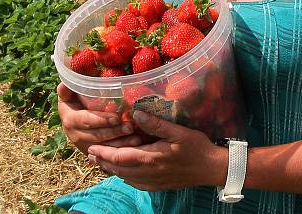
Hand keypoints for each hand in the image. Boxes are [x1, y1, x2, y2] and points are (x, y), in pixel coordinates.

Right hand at [57, 83, 142, 153]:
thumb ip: (67, 90)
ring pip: (104, 147)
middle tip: (130, 127)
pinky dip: (122, 149)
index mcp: (70, 120)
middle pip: (97, 136)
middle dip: (114, 132)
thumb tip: (64, 84)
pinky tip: (134, 144)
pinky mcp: (95, 153)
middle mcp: (76, 135)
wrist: (73, 121)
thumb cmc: (75, 102)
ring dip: (121, 143)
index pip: (85, 121)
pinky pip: (108, 154)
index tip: (116, 117)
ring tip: (135, 137)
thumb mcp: (69, 95)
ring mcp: (85, 146)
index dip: (100, 120)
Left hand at [87, 110, 226, 191]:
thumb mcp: (178, 131)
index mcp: (151, 158)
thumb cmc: (197, 147)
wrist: (212, 169)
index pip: (120, 157)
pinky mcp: (159, 186)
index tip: (91, 148)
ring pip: (126, 178)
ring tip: (101, 162)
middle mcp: (149, 173)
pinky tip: (123, 172)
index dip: (104, 154)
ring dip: (112, 170)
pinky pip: (136, 184)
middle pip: (119, 169)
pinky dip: (125, 177)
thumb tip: (136, 114)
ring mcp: (153, 182)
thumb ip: (156, 123)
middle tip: (90, 155)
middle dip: (103, 162)